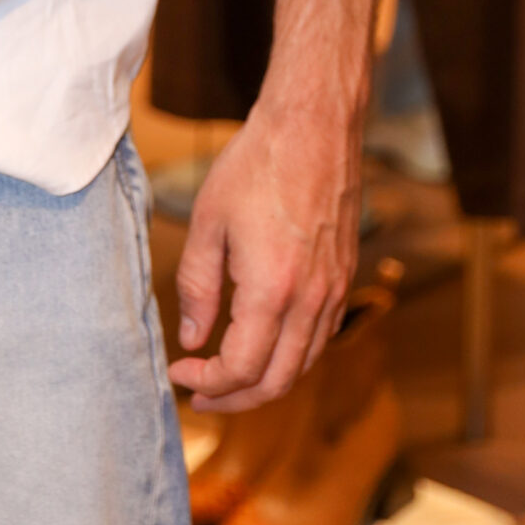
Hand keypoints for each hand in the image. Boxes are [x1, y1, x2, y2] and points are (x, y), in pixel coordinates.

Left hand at [167, 98, 359, 412]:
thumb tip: (193, 339)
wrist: (313, 127)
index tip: (180, 372)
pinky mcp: (345, 278)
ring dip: (264, 382)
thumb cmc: (257, 165)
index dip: (208, 383)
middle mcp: (312, 301)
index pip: (241, 369)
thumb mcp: (209, 222)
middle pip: (277, 381)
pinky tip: (262, 343)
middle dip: (234, 398)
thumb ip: (198, 286)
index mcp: (273, 290)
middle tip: (200, 393)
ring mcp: (335, 292)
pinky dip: (290, 356)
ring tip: (226, 376)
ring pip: (303, 365)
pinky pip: (320, 338)